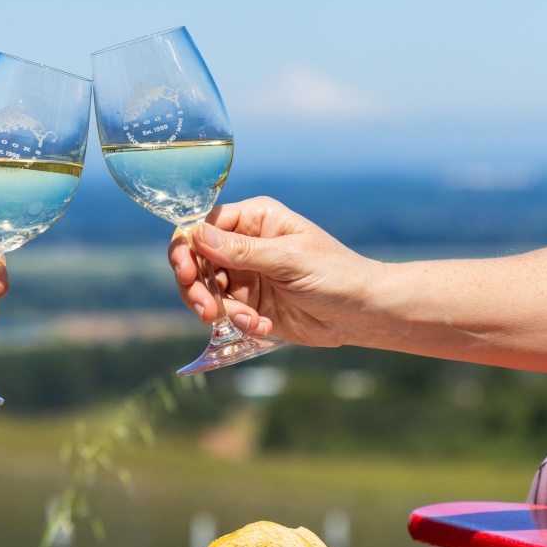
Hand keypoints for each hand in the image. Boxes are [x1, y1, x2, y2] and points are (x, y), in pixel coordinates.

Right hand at [167, 197, 376, 347]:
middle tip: (206, 310)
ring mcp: (245, 275)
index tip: (185, 272)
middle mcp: (244, 244)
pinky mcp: (249, 304)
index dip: (187, 247)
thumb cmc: (335, 274)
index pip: (203, 226)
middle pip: (195, 260)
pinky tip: (262, 327)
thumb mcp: (289, 259)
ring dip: (217, 309)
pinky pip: (225, 313)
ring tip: (244, 320)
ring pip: (204, 289)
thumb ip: (242, 251)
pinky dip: (238, 323)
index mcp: (255, 219)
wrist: (361, 313)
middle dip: (196, 287)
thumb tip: (196, 236)